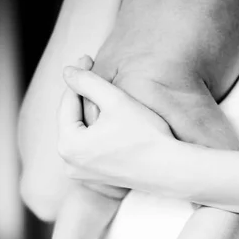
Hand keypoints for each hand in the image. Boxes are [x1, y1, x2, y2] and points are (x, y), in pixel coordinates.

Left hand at [57, 56, 174, 187]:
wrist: (171, 170)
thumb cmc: (146, 135)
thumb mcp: (116, 101)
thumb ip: (87, 82)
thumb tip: (67, 71)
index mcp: (68, 145)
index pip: (68, 102)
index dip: (79, 77)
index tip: (86, 57)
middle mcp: (69, 165)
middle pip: (73, 119)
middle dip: (83, 94)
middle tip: (91, 67)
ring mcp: (82, 176)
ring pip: (82, 133)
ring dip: (90, 112)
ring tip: (101, 89)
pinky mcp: (96, 180)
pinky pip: (91, 148)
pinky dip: (97, 132)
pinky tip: (110, 117)